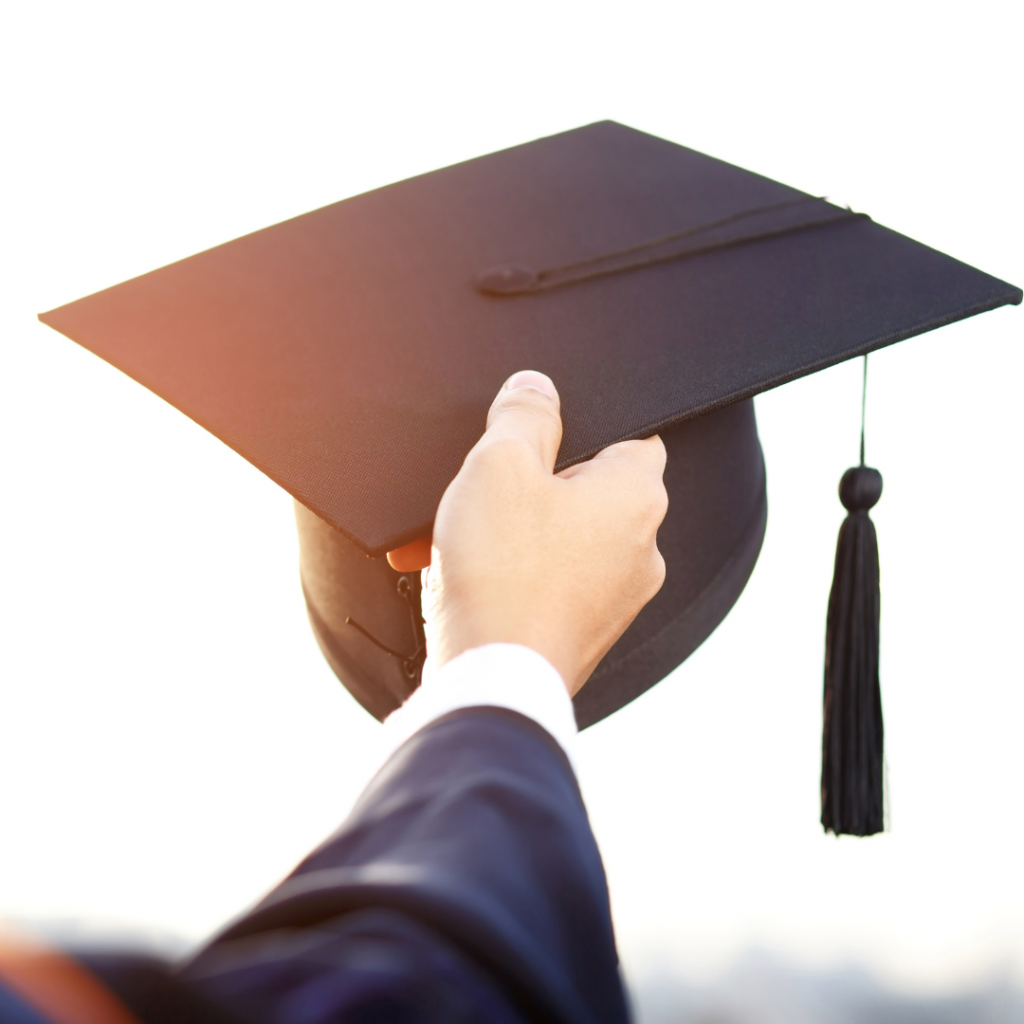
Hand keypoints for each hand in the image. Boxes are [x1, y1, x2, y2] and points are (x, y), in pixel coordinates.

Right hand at [389, 371, 667, 695]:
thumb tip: (536, 387)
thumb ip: (523, 414)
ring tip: (455, 538)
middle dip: (526, 485)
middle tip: (479, 491)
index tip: (535, 435)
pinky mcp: (586, 631)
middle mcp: (641, 548)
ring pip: (559, 538)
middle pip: (585, 488)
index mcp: (637, 495)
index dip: (578, 426)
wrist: (491, 682)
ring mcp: (617, 597)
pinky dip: (509, 572)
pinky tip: (462, 574)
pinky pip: (548, 582)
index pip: (630, 433)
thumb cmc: (504, 574)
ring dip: (508, 530)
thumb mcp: (500, 464)